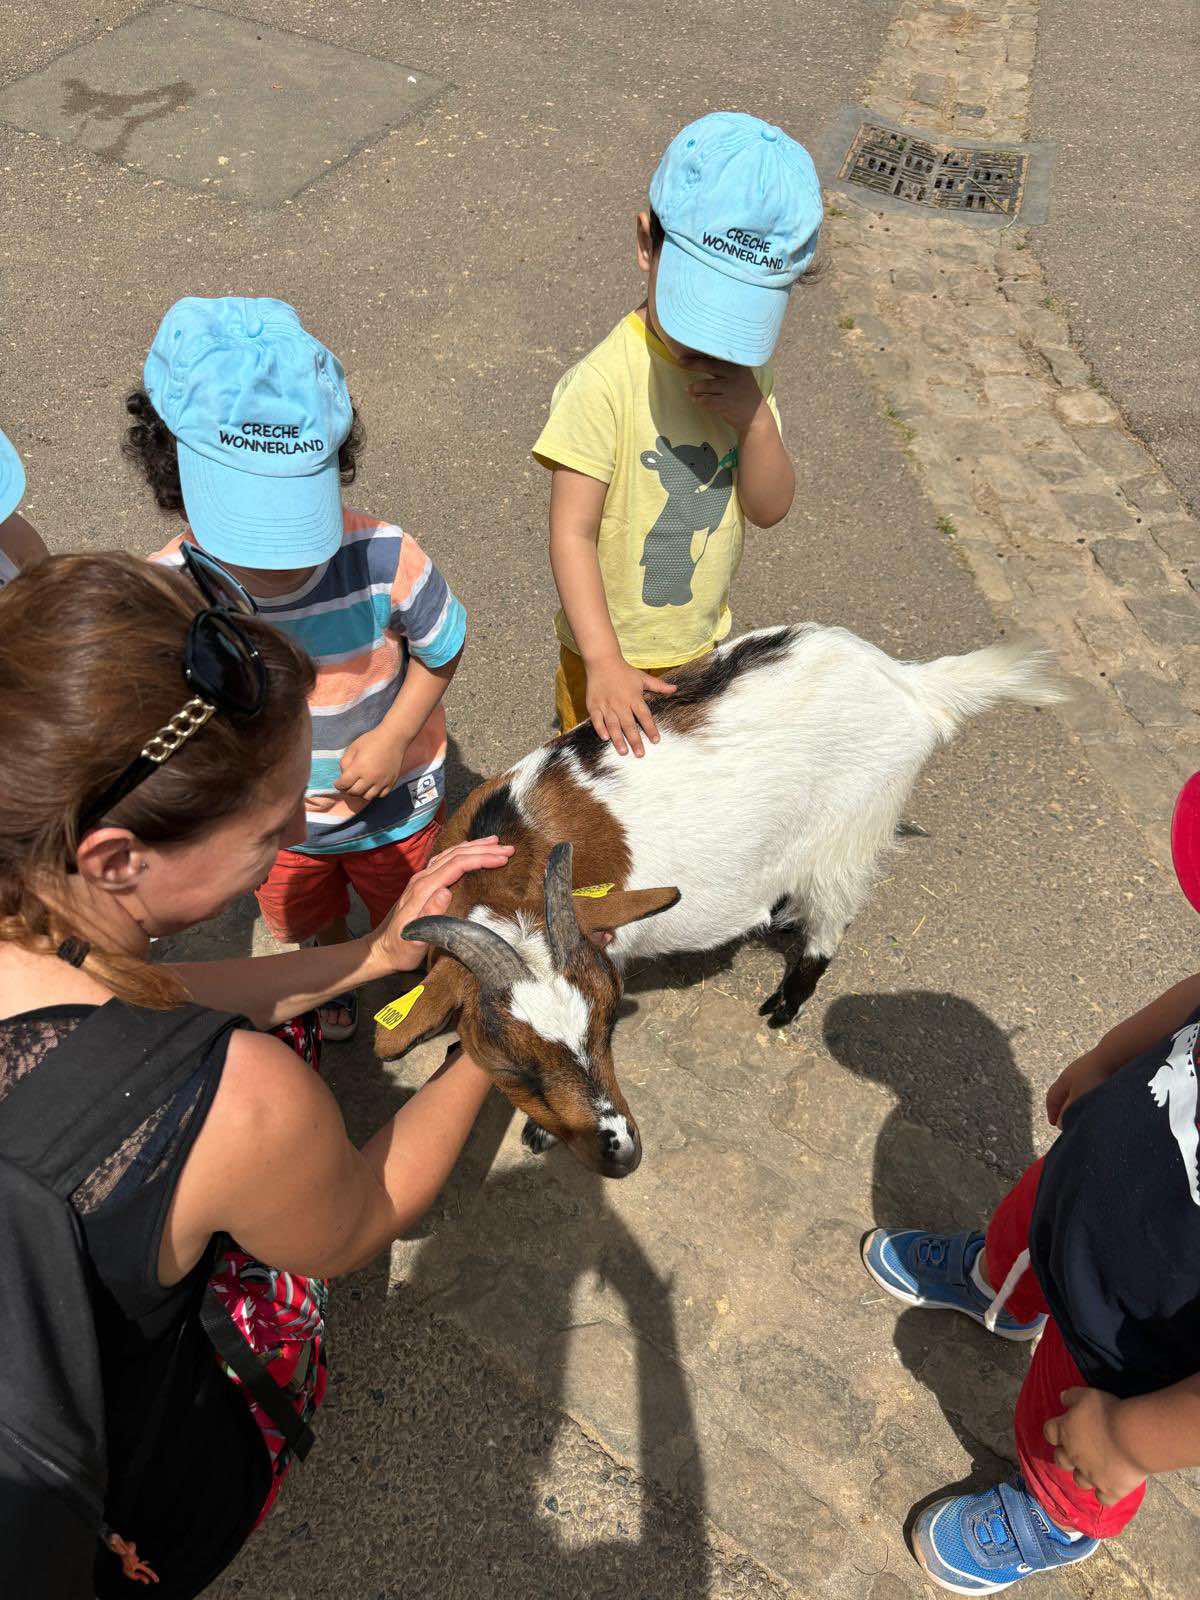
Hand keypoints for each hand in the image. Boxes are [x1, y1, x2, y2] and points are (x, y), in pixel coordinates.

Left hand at [336, 727, 410, 802]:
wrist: (393, 738)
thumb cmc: (371, 740)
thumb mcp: (353, 748)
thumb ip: (345, 762)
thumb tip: (344, 775)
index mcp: (359, 768)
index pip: (344, 784)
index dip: (338, 785)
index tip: (337, 783)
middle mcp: (370, 778)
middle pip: (354, 792)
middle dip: (347, 790)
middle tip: (346, 785)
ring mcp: (382, 782)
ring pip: (367, 797)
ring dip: (360, 794)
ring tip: (359, 786)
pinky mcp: (391, 782)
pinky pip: (380, 795)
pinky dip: (374, 793)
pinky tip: (372, 786)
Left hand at [370, 837, 514, 971]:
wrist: (382, 950)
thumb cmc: (401, 948)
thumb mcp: (415, 938)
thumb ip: (429, 914)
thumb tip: (446, 891)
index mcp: (423, 890)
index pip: (457, 865)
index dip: (481, 859)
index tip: (502, 859)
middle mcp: (422, 879)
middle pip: (456, 855)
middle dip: (483, 849)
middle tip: (508, 849)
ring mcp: (421, 879)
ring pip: (451, 854)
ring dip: (474, 847)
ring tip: (495, 843)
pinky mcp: (422, 884)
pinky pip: (445, 860)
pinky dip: (462, 852)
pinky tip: (470, 851)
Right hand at [585, 654, 675, 756]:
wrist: (602, 661)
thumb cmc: (624, 671)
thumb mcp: (643, 678)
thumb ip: (659, 686)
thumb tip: (675, 689)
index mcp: (634, 698)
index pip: (645, 716)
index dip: (650, 728)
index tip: (656, 740)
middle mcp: (620, 703)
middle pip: (629, 724)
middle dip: (635, 740)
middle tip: (640, 754)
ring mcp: (606, 705)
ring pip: (613, 725)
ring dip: (618, 739)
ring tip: (623, 752)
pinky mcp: (593, 705)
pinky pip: (597, 720)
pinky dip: (601, 729)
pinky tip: (605, 738)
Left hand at [679, 354, 765, 434]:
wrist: (756, 417)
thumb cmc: (744, 395)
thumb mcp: (740, 376)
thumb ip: (725, 368)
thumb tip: (701, 359)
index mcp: (738, 366)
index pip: (716, 357)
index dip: (700, 354)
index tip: (687, 353)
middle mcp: (735, 375)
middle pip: (708, 366)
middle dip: (692, 364)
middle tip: (680, 363)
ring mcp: (730, 390)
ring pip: (703, 385)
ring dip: (694, 388)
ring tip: (690, 390)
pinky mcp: (725, 404)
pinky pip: (705, 400)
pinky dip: (698, 400)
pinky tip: (697, 400)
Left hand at [1043, 1388, 1146, 1505]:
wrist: (1132, 1438)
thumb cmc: (1108, 1412)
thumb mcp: (1087, 1395)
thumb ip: (1071, 1396)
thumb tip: (1061, 1398)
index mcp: (1065, 1431)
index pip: (1049, 1432)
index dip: (1054, 1431)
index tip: (1060, 1428)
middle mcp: (1073, 1456)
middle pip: (1060, 1460)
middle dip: (1065, 1456)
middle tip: (1076, 1451)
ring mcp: (1091, 1476)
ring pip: (1079, 1481)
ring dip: (1084, 1476)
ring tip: (1095, 1470)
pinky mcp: (1110, 1490)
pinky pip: (1104, 1500)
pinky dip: (1106, 1496)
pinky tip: (1111, 1489)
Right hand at [1045, 1049, 1117, 1126]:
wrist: (1114, 1055)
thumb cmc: (1094, 1077)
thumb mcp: (1078, 1098)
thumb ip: (1068, 1112)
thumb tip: (1060, 1124)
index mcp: (1064, 1080)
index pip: (1052, 1097)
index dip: (1052, 1111)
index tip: (1054, 1123)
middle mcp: (1073, 1074)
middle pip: (1065, 1093)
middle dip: (1066, 1107)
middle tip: (1070, 1120)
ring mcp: (1087, 1070)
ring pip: (1080, 1090)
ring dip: (1081, 1102)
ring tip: (1087, 1113)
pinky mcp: (1102, 1070)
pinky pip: (1093, 1086)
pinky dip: (1093, 1096)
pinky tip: (1102, 1102)